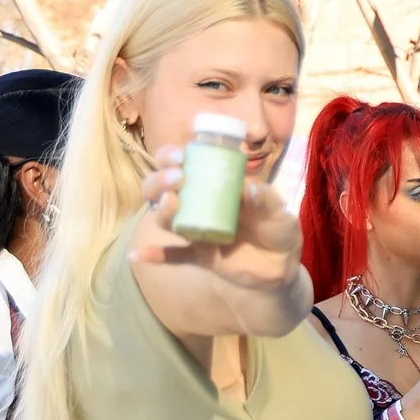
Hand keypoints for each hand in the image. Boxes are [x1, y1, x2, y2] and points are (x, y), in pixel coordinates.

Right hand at [131, 146, 302, 289]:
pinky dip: (155, 256)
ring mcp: (196, 230)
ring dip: (161, 209)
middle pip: (161, 188)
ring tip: (172, 203)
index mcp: (212, 183)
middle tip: (177, 178)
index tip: (180, 156)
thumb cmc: (277, 226)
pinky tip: (137, 255)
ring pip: (165, 218)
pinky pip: (174, 256)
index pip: (181, 162)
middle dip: (160, 180)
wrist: (283, 264)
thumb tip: (249, 189)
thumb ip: (266, 199)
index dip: (171, 156)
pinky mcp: (199, 256)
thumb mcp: (279, 210)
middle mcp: (196, 204)